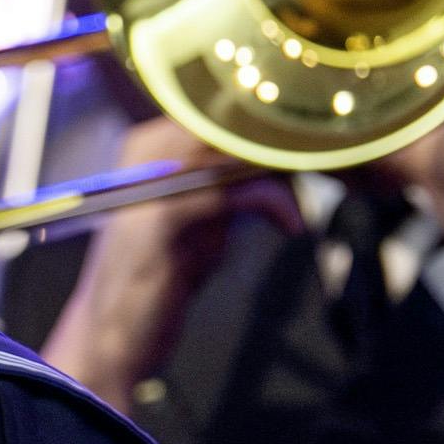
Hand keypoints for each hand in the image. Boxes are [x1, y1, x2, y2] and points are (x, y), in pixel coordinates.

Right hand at [41, 117, 300, 411]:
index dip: (277, 119)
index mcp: (150, 143)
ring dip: (284, 170)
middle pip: (231, 121)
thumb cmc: (160, 277)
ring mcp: (149, 182)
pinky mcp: (161, 218)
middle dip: (287, 141)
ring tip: (315, 187)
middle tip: (330, 160)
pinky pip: (230, 193)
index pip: (225, 108)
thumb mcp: (203, 218)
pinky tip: (291, 225)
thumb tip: (293, 155)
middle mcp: (144, 151)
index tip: (322, 140)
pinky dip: (270, 204)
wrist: (113, 334)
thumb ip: (234, 181)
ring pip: (235, 151)